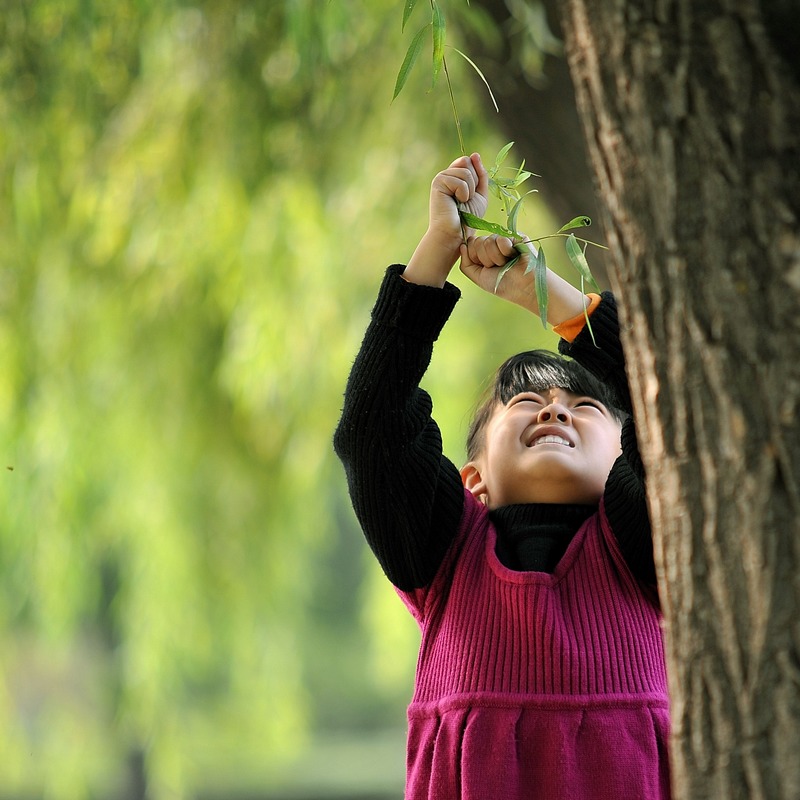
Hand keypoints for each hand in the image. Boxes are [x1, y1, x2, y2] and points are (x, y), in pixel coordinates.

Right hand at [404, 153, 488, 287]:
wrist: (455, 233)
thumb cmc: (467, 219)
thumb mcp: (479, 194)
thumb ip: (480, 175)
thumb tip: (475, 154)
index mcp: (455, 176)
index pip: (469, 160)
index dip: (476, 173)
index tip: (471, 192)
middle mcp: (447, 174)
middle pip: (468, 162)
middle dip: (474, 183)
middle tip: (465, 200)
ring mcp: (441, 177)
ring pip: (466, 172)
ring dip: (469, 190)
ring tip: (461, 203)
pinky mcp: (438, 183)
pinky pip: (460, 180)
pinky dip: (463, 194)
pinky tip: (456, 203)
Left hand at [459, 234, 536, 312]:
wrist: (524, 287)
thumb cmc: (503, 285)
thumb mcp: (478, 277)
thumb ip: (466, 263)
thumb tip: (462, 245)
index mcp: (484, 252)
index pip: (470, 243)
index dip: (475, 257)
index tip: (486, 268)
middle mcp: (493, 244)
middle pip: (478, 242)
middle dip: (486, 259)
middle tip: (498, 267)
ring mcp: (505, 239)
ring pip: (488, 241)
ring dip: (496, 258)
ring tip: (507, 264)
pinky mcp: (516, 236)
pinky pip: (501, 238)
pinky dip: (506, 251)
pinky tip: (514, 256)